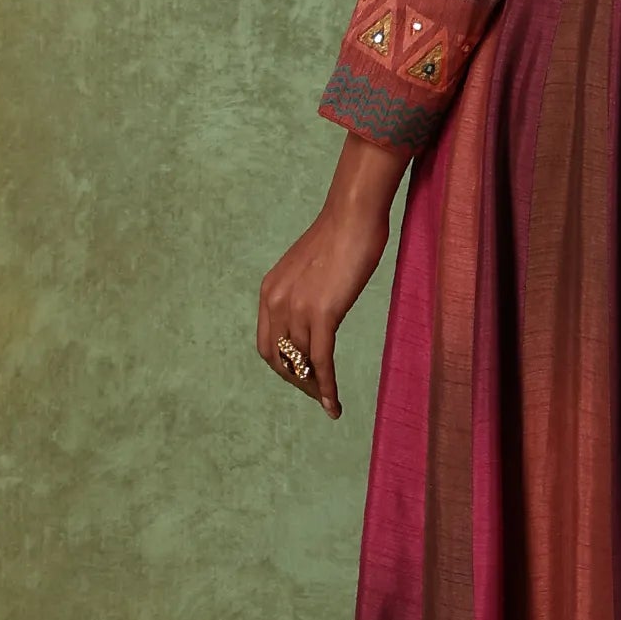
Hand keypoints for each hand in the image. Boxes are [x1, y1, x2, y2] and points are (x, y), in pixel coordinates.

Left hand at [256, 132, 410, 419]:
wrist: (353, 215)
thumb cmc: (341, 236)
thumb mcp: (312, 270)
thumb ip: (305, 295)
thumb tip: (317, 318)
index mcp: (270, 291)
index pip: (267, 344)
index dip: (282, 367)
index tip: (301, 377)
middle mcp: (276, 302)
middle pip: (280, 360)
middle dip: (296, 382)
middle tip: (316, 394)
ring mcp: (297, 309)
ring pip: (303, 363)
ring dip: (315, 387)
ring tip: (330, 402)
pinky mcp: (322, 313)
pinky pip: (321, 361)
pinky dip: (327, 387)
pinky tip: (333, 404)